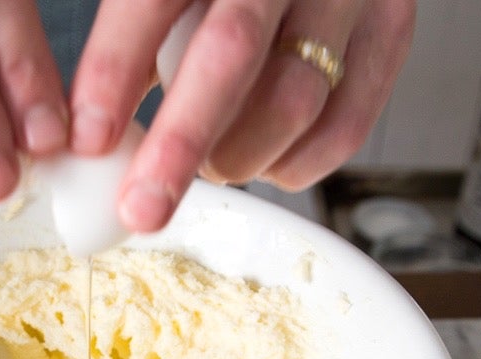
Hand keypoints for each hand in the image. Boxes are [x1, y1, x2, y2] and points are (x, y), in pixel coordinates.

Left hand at [71, 0, 415, 231]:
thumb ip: (133, 36)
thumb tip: (88, 136)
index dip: (115, 70)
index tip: (88, 140)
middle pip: (230, 54)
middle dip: (179, 144)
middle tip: (142, 207)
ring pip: (294, 100)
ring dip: (237, 157)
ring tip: (208, 165)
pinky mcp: (392, 29)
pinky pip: (344, 126)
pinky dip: (294, 164)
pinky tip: (264, 159)